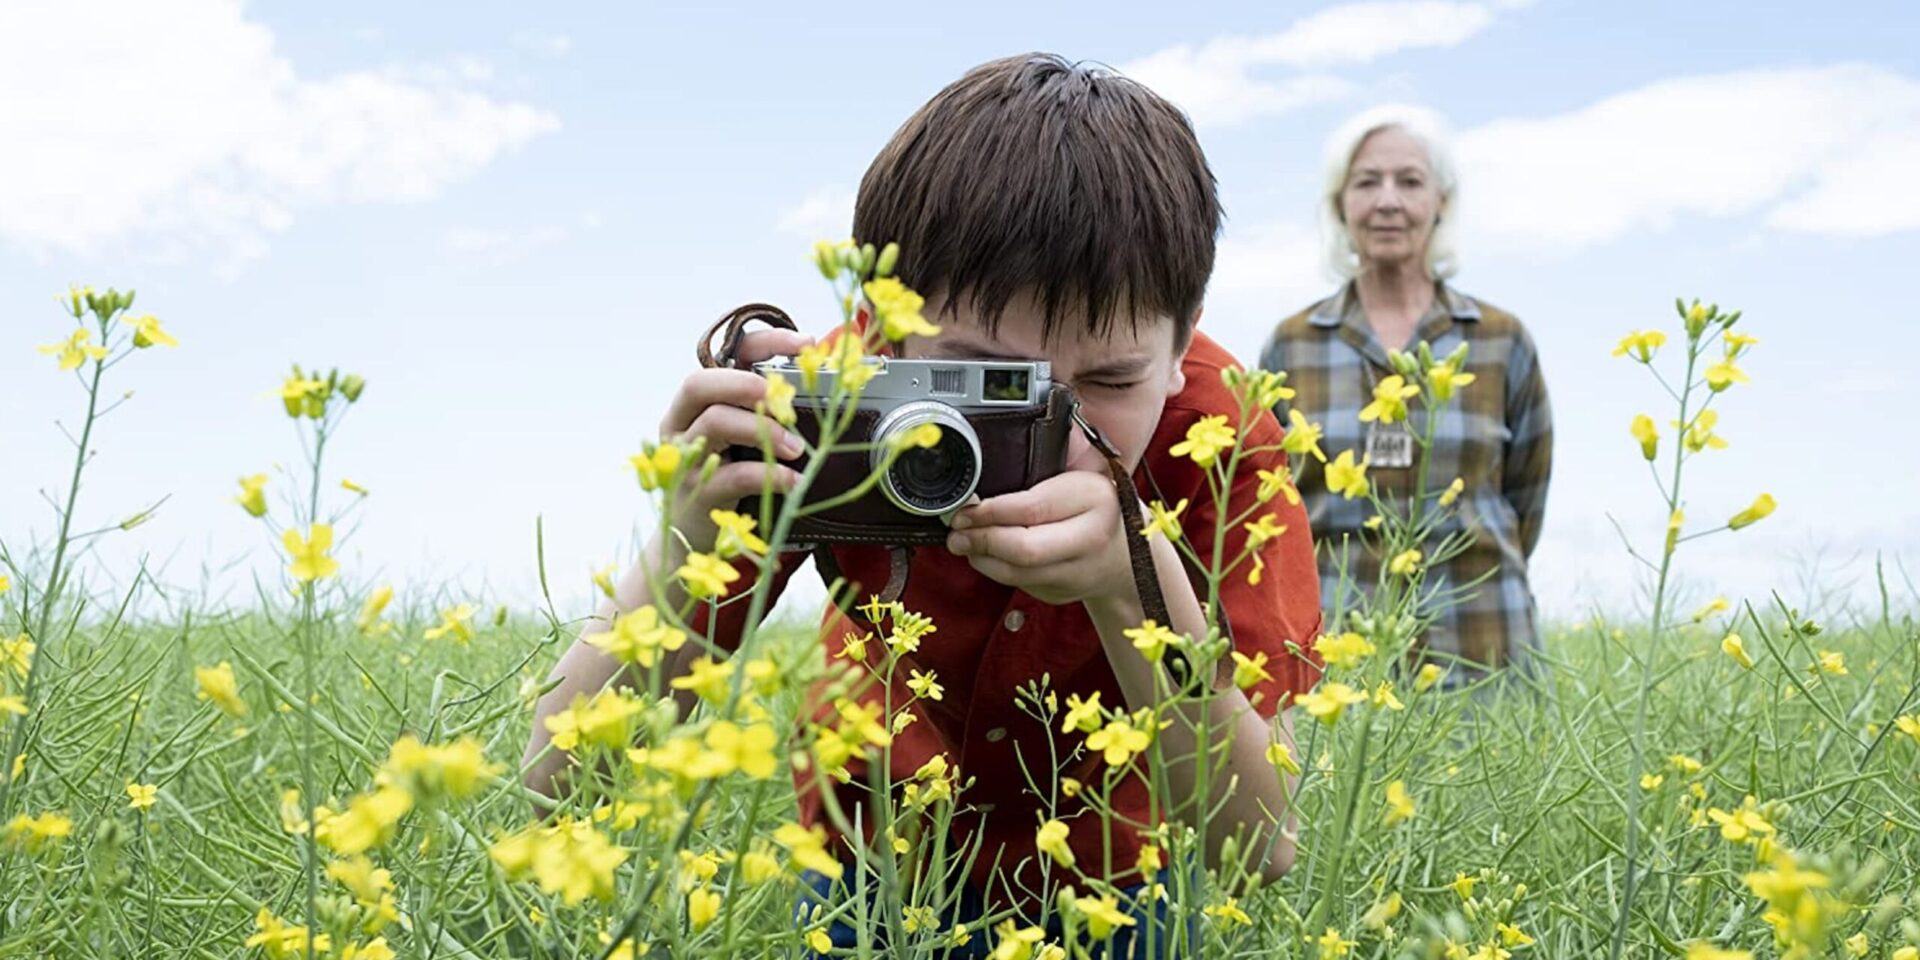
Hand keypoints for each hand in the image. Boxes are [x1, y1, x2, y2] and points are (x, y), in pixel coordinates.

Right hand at [657, 328, 811, 544]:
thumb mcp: (738, 441)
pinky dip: (770, 475)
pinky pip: (733, 475)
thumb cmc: (723, 480)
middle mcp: (681, 423)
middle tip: (784, 400)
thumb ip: (762, 414)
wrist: (689, 541)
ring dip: (764, 430)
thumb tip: (814, 394)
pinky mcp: (696, 493)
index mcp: (696, 402)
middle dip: (748, 385)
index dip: (765, 343)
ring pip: (716, 422)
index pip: (724, 356)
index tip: (806, 343)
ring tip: (798, 448)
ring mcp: (684, 458)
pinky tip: (793, 481)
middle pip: (701, 384)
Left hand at [944, 469, 1135, 606]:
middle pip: (1024, 549)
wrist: (1129, 553)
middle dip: (981, 540)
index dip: (990, 510)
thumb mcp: (1076, 477)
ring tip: (963, 542)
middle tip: (955, 533)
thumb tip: (980, 477)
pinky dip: (996, 569)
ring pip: (1017, 573)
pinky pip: (1019, 583)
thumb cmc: (1094, 505)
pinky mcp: (1062, 593)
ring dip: (981, 558)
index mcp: (1094, 499)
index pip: (1033, 508)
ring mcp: (1078, 572)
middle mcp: (1091, 538)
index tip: (965, 508)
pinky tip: (986, 554)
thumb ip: (1039, 470)